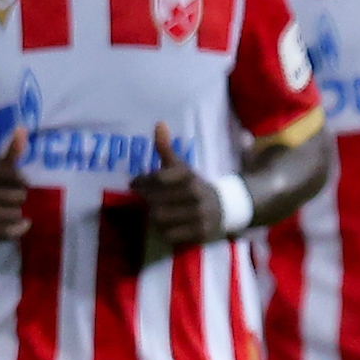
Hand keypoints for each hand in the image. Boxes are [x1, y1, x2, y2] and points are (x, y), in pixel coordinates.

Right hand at [0, 131, 29, 240]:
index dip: (22, 181)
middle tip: (18, 199)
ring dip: (18, 213)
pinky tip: (23, 224)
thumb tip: (22, 129)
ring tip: (15, 211)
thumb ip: (10, 151)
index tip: (22, 183)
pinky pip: (5, 232)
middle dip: (21, 198)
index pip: (13, 175)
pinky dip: (18, 229)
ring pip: (12, 214)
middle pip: (17, 197)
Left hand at [132, 122, 221, 245]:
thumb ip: (166, 148)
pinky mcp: (200, 232)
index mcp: (189, 176)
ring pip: (161, 219)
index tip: (135, 184)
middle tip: (145, 199)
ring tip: (155, 211)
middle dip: (146, 200)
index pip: (157, 178)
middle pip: (155, 201)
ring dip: (153, 216)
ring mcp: (198, 215)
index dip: (141, 182)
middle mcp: (195, 195)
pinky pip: (170, 235)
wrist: (224, 207)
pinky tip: (166, 225)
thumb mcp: (181, 166)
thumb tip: (159, 124)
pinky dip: (163, 231)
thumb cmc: (193, 185)